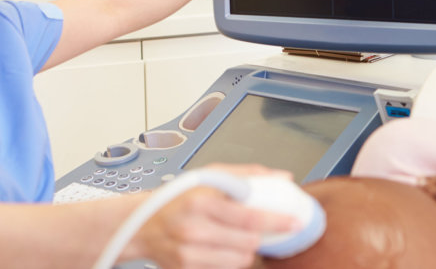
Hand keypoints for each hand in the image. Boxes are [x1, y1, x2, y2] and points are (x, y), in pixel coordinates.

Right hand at [128, 164, 299, 268]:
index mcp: (201, 201)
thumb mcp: (208, 177)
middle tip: (263, 229)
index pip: (249, 217)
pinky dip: (231, 260)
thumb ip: (246, 175)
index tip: (295, 222)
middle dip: (262, 236)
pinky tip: (223, 247)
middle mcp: (193, 228)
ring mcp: (189, 252)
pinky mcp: (186, 268)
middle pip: (249, 242)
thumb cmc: (177, 198)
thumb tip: (282, 177)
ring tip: (239, 238)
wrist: (141, 225)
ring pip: (240, 259)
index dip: (277, 221)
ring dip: (248, 250)